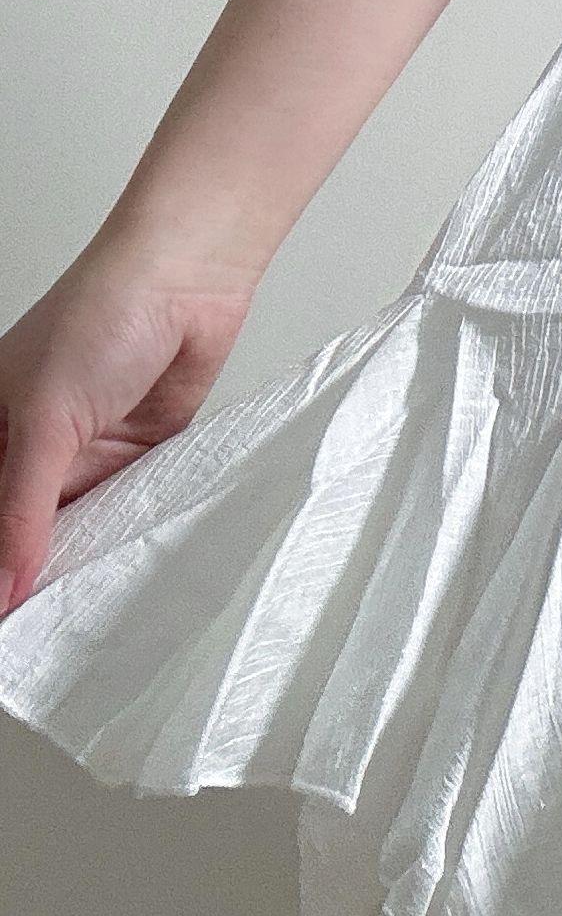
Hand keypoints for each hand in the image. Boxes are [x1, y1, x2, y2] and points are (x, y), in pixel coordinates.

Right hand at [0, 234, 254, 616]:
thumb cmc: (101, 316)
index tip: (4, 620)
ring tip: (73, 624)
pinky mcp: (137, 457)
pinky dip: (122, 539)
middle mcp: (32, 449)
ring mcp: (85, 454)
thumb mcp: (45, 423)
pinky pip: (123, 513)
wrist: (188, 278)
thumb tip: (2, 587)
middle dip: (26, 576)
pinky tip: (121, 576)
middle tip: (34, 637)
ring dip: (78, 565)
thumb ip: (21, 511)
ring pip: (72, 532)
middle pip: (20, 532)